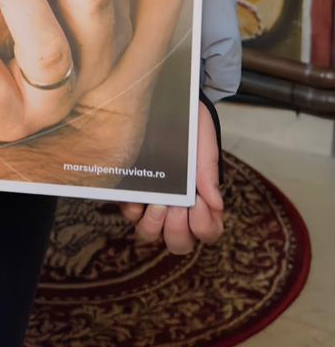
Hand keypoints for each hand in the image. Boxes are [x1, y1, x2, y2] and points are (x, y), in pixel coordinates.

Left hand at [118, 100, 224, 252]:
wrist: (171, 102)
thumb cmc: (194, 129)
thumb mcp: (204, 148)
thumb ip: (209, 175)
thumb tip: (217, 205)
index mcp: (202, 203)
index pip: (208, 233)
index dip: (205, 227)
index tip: (200, 202)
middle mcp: (177, 209)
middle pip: (179, 244)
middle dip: (179, 231)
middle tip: (178, 207)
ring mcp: (153, 203)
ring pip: (150, 235)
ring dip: (155, 226)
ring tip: (158, 204)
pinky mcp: (133, 191)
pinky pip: (129, 213)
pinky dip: (132, 210)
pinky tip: (136, 198)